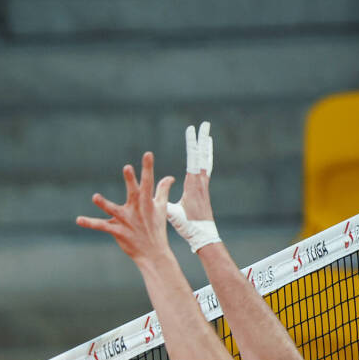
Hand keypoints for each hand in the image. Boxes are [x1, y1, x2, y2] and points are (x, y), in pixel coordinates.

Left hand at [76, 152, 175, 263]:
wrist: (154, 253)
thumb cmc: (156, 229)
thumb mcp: (161, 208)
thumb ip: (163, 191)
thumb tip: (170, 177)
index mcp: (146, 202)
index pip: (148, 182)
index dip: (147, 168)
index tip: (147, 154)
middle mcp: (136, 210)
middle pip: (134, 193)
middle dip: (131, 180)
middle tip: (127, 167)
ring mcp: (126, 221)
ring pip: (113, 210)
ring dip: (104, 204)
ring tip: (95, 197)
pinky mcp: (118, 231)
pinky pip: (101, 226)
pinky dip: (90, 223)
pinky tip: (78, 220)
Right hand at [165, 121, 220, 252]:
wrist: (205, 235)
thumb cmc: (188, 226)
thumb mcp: (173, 215)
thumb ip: (164, 204)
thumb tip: (151, 198)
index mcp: (193, 185)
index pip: (193, 159)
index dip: (192, 144)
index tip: (191, 130)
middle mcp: (201, 182)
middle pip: (202, 155)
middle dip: (202, 139)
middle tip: (205, 124)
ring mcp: (204, 185)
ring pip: (206, 161)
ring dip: (206, 147)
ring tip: (207, 135)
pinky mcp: (204, 190)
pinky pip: (206, 169)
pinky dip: (206, 159)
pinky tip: (205, 155)